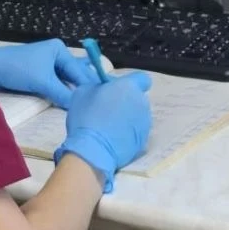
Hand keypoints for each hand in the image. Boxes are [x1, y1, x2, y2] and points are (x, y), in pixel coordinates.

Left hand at [0, 39, 98, 108]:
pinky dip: (63, 90)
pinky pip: (56, 82)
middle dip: (83, 85)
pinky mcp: (38, 72)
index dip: (88, 85)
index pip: (78, 70)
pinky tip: (70, 98)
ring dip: (73, 89)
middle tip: (99, 100)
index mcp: (59, 49)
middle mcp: (56, 54)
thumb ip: (62, 94)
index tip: (100, 98)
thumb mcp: (42, 82)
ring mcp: (47, 63)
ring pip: (66, 78)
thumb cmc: (17, 69)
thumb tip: (78, 107)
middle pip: (74, 72)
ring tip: (88, 101)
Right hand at [54, 71, 152, 192]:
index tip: (118, 89)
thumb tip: (104, 88)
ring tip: (110, 127)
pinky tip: (114, 139)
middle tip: (109, 109)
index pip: (142, 78)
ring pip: (138, 115)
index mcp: (130, 87)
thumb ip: (98, 85)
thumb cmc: (87, 117)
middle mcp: (142, 103)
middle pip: (138, 97)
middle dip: (126, 101)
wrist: (93, 150)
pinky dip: (128, 133)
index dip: (131, 82)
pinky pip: (136, 131)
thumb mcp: (83, 92)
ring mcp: (145, 123)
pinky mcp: (143, 140)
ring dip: (128, 117)